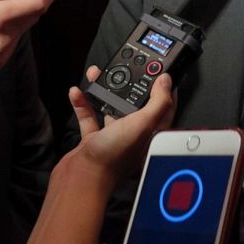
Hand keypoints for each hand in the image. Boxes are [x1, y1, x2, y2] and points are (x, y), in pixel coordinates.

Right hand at [66, 66, 175, 184]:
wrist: (81, 177)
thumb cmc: (113, 156)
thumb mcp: (141, 125)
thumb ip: (157, 102)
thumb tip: (166, 81)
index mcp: (151, 133)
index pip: (164, 106)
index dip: (164, 88)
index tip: (160, 70)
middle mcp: (134, 135)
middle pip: (135, 103)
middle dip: (129, 83)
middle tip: (125, 66)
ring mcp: (113, 137)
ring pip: (111, 106)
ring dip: (104, 89)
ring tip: (97, 73)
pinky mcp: (93, 139)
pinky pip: (89, 115)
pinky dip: (83, 102)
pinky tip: (77, 92)